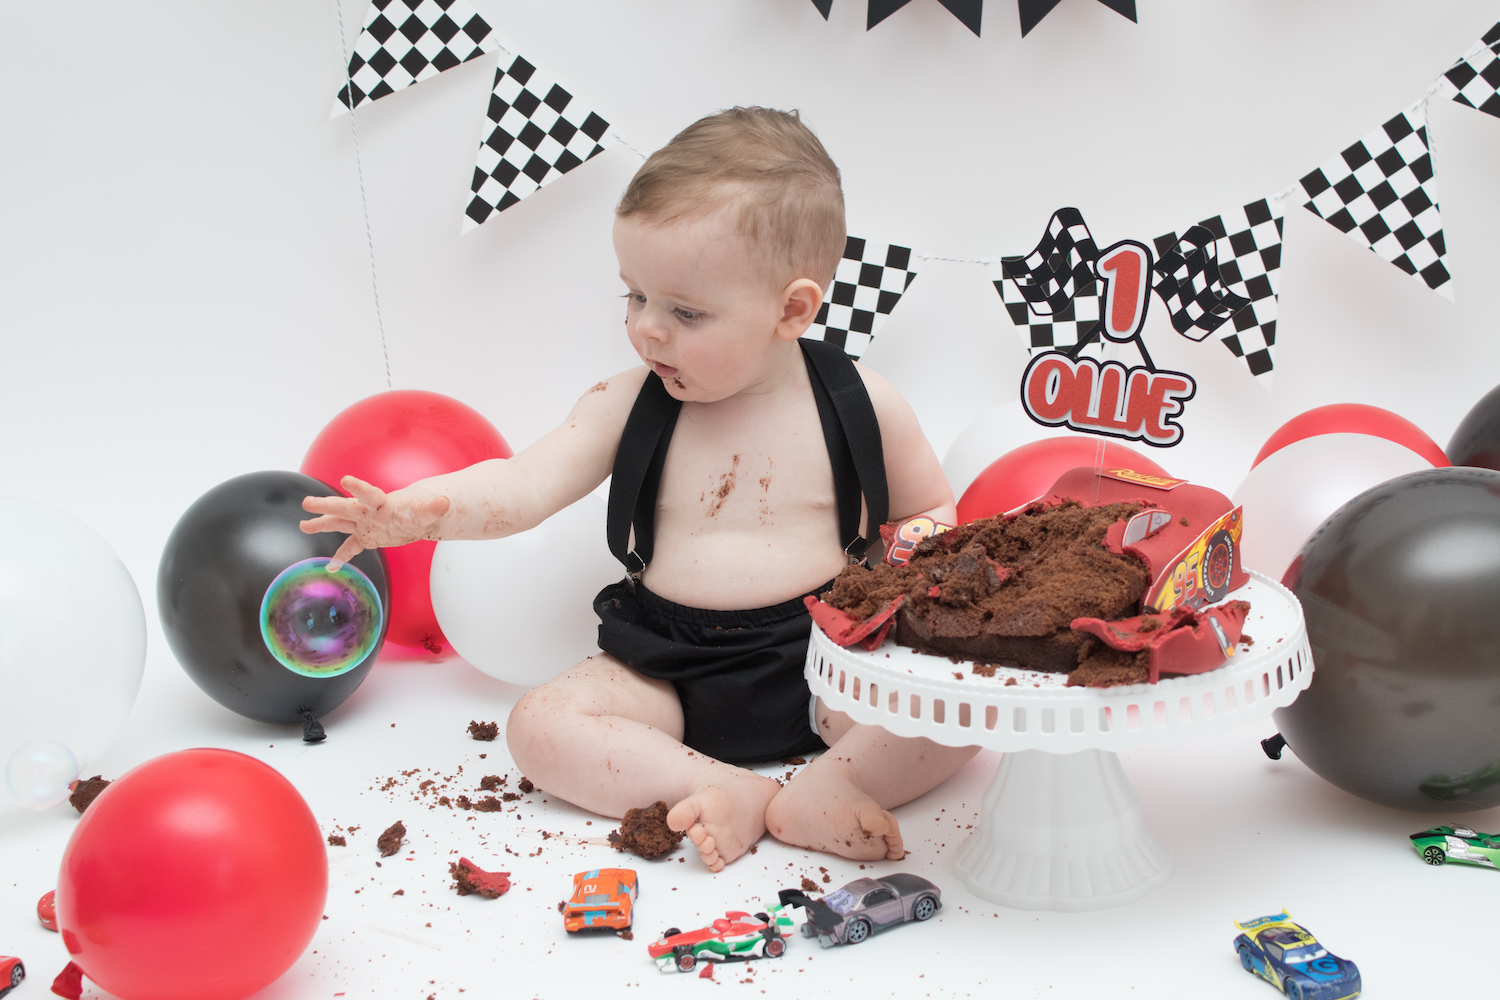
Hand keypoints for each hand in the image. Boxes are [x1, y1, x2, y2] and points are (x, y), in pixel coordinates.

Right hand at [300, 475, 451, 569]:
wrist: (415, 516)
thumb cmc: (419, 510)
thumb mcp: (427, 512)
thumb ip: (433, 509)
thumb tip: (445, 503)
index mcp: (382, 502)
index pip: (369, 494)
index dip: (358, 487)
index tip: (345, 480)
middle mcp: (368, 511)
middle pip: (345, 507)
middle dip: (327, 505)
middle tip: (308, 503)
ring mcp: (364, 524)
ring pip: (339, 523)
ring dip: (322, 524)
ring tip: (303, 525)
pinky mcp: (365, 537)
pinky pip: (350, 547)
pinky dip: (342, 556)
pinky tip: (331, 567)